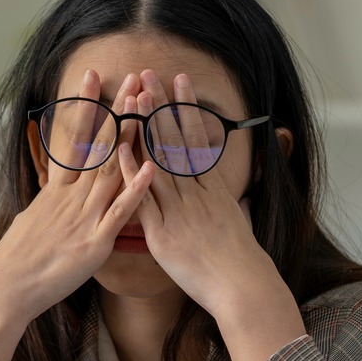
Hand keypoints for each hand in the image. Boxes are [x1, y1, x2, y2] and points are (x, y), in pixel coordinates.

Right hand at [0, 70, 153, 320]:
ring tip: (144, 107)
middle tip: (131, 78)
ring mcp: (84, 217)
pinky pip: (119, 212)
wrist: (6, 288)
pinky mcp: (94, 242)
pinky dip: (135, 189)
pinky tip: (150, 167)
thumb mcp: (33, 217)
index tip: (92, 76)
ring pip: (111, 169)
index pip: (74, 138)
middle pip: (98, 145)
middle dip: (117, 110)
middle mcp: (71, 196)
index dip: (85, 106)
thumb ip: (51, 199)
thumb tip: (56, 187)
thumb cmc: (19, 257)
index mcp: (57, 190)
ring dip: (130, 137)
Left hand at [119, 70, 304, 360]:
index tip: (178, 82)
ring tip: (134, 98)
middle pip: (175, 141)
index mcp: (212, 187)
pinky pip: (143, 198)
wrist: (241, 285)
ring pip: (158, 161)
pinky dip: (131, 174)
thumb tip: (231, 193)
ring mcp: (177, 210)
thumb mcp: (239, 220)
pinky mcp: (162, 232)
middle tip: (149, 75)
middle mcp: (195, 192)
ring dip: (145, 128)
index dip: (186, 108)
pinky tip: (120, 149)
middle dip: (161, 106)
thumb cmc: (241, 258)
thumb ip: (228, 202)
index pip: (196, 138)